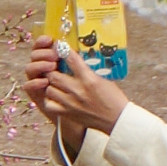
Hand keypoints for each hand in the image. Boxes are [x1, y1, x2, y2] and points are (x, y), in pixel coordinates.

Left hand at [24, 35, 129, 153]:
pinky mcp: (68, 114)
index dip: (61, 49)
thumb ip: (88, 69)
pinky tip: (56, 95)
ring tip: (55, 81)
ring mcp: (71, 103)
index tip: (58, 45)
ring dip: (50, 83)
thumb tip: (74, 57)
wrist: (117, 119)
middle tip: (52, 66)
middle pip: (53, 74)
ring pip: (49, 88)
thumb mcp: (104, 79)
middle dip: (51, 68)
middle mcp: (78, 91)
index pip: (71, 59)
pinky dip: (50, 98)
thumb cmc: (113, 97)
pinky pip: (49, 104)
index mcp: (89, 79)